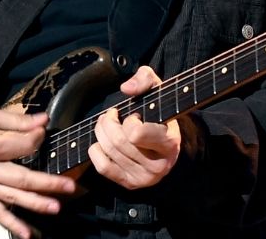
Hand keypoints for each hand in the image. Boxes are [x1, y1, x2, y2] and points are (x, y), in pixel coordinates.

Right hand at [0, 107, 75, 238]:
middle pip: (21, 178)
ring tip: (56, 207)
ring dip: (35, 204)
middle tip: (70, 186)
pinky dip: (11, 224)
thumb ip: (12, 119)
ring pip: (11, 198)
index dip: (36, 138)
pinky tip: (26, 234)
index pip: (20, 146)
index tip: (44, 131)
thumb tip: (42, 119)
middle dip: (48, 182)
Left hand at [89, 65, 181, 189]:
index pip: (136, 134)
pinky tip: (103, 141)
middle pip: (118, 142)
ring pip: (109, 151)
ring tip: (108, 123)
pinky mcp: (130, 184)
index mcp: (169, 143)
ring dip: (101, 132)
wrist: (168, 144)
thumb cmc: (160, 114)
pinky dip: (96, 150)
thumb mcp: (158, 90)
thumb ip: (144, 80)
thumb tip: (126, 89)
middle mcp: (158, 166)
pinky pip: (102, 167)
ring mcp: (144, 178)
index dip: (130, 120)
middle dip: (108, 122)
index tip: (134, 115)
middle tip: (112, 114)